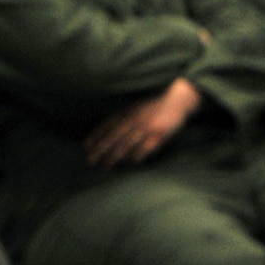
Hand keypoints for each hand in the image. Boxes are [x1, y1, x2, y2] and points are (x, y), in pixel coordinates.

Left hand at [84, 79, 202, 167]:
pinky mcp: (159, 135)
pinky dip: (136, 157)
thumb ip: (124, 115)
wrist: (178, 98)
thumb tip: (107, 130)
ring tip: (105, 166)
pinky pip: (144, 149)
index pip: (108, 124)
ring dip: (114, 156)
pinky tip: (129, 164)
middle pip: (114, 136)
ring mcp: (147, 127)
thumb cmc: (155, 103)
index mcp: (128, 110)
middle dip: (101, 149)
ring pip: (127, 144)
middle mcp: (135, 118)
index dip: (97, 135)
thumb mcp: (136, 104)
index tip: (86, 147)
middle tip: (90, 160)